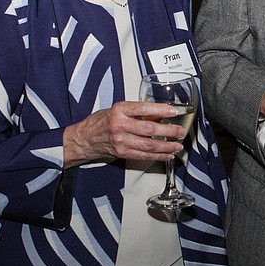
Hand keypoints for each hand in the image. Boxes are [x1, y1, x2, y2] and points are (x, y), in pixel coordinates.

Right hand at [63, 101, 184, 168]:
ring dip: (166, 146)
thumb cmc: (101, 122)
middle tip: (181, 132)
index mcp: (119, 110)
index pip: (143, 108)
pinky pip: (143, 156)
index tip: (174, 111)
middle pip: (149, 129)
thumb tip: (160, 114)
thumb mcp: (118, 110)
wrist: (84, 139)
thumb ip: (137, 112)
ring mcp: (121, 141)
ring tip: (177, 146)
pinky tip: (167, 155)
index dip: (160, 110)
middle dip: (168, 131)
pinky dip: (158, 156)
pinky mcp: (122, 153)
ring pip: (148, 145)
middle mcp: (120, 125)